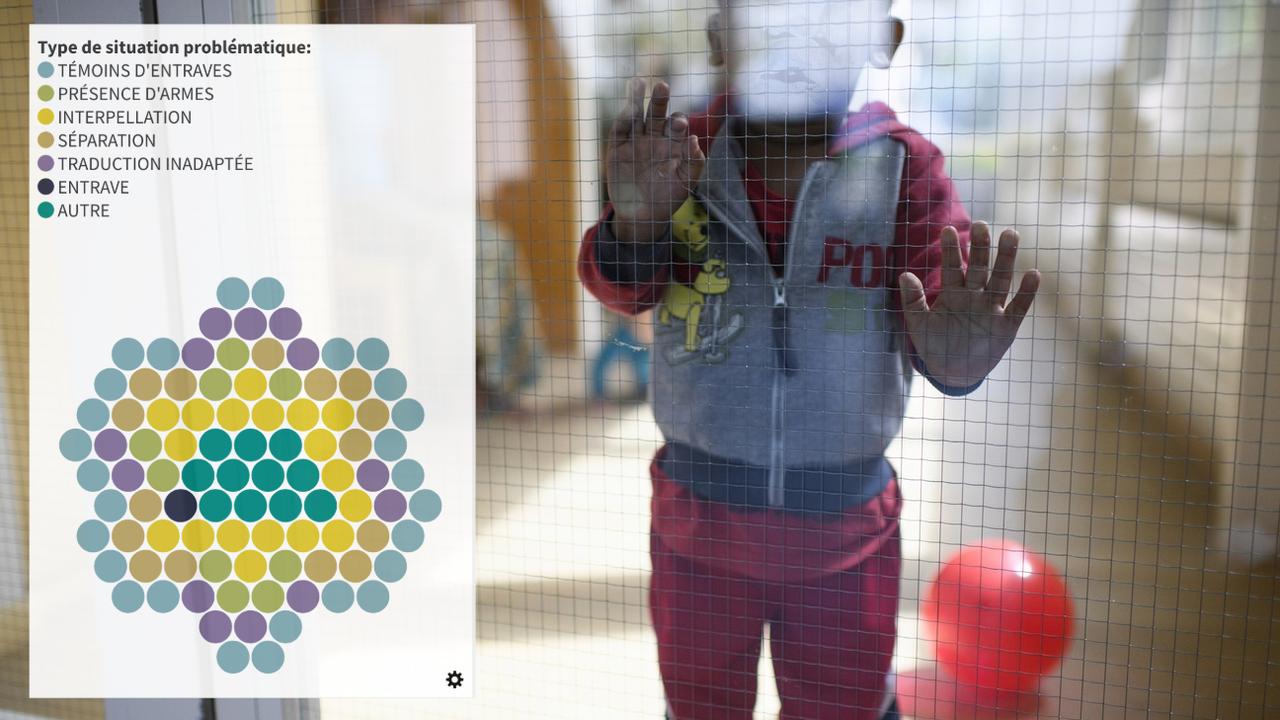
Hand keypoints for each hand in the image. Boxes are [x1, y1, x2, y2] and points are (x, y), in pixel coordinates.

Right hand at [606, 77, 705, 243]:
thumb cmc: (668, 198)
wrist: (642, 216)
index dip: (678, 122)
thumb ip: (693, 163)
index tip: (680, 124)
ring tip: (638, 82)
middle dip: (659, 100)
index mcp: (672, 143)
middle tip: (662, 86)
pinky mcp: (616, 148)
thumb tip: (695, 142)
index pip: (677, 125)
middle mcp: (653, 137)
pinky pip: (620, 130)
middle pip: (657, 113)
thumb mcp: (686, 183)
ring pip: (636, 115)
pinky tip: (628, 107)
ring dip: (636, 98)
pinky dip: (623, 119)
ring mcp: (634, 141)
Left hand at [898, 222, 1040, 387]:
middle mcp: (974, 296)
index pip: (951, 267)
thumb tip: (904, 275)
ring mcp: (991, 309)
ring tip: (1011, 235)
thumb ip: (912, 300)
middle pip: (979, 267)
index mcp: (953, 293)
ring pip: (1001, 279)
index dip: (950, 250)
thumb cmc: (935, 344)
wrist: (954, 371)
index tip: (946, 229)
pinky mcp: (1007, 326)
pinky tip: (1034, 273)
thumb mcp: (918, 324)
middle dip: (981, 247)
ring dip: (1006, 258)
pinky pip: (1019, 306)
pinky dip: (1026, 292)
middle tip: (982, 224)